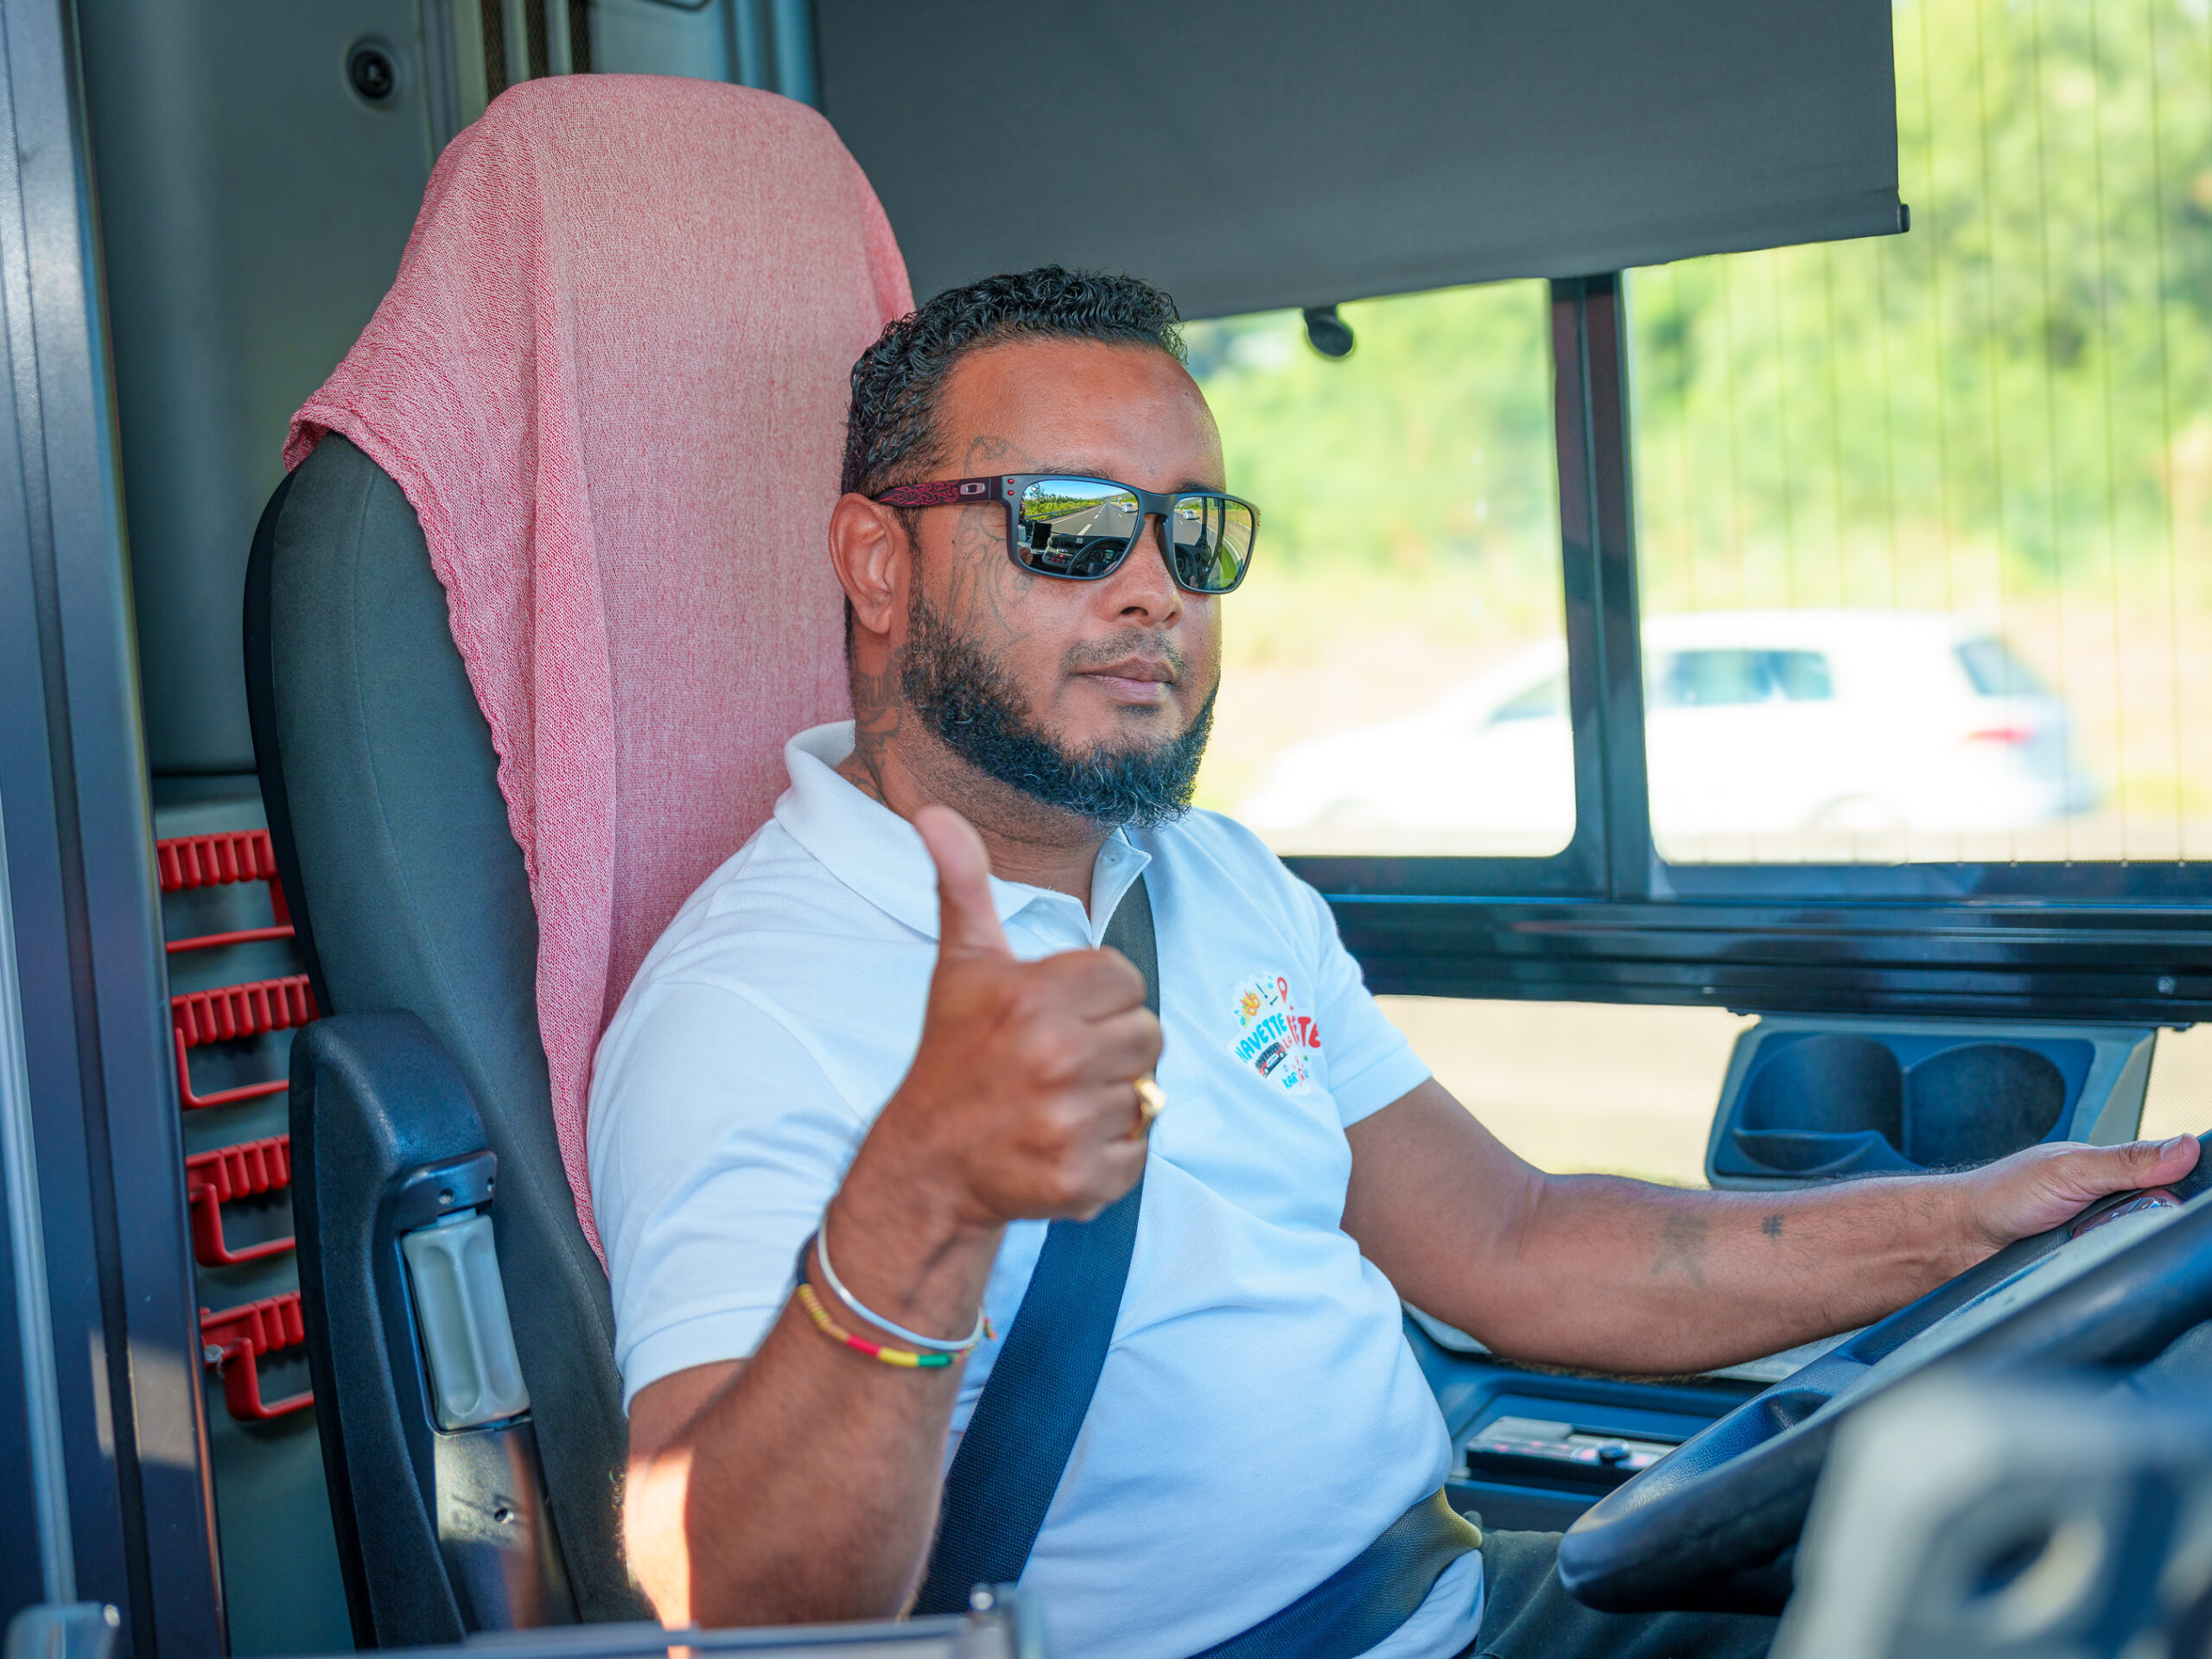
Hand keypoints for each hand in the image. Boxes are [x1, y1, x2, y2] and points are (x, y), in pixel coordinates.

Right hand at [854, 805, 1158, 1234]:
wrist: (929, 1163)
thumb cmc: (954, 1055)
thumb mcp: (961, 964)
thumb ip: (961, 884)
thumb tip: (933, 812)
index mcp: (1035, 997)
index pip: (1126, 980)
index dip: (1098, 998)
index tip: (1057, 1017)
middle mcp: (1055, 1057)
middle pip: (1147, 1035)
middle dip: (1112, 1048)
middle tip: (1059, 1064)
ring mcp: (1069, 1122)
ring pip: (1146, 1095)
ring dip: (1111, 1103)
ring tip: (1058, 1105)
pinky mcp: (1080, 1180)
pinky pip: (1139, 1155)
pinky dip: (1110, 1158)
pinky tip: (1063, 1147)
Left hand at [1960, 1132, 2199, 1251]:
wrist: (1960, 1238)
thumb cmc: (2002, 1195)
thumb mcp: (2070, 1170)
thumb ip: (2126, 1161)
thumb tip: (2184, 1147)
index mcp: (2109, 1172)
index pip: (2167, 1180)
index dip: (2177, 1191)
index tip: (2172, 1198)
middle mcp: (2109, 1205)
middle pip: (2159, 1220)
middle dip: (2149, 1224)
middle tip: (2111, 1221)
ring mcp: (2099, 1239)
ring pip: (2140, 1251)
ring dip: (2125, 1250)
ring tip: (2091, 1242)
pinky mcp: (2087, 1269)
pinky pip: (2115, 1276)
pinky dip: (2110, 1274)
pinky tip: (2090, 1266)